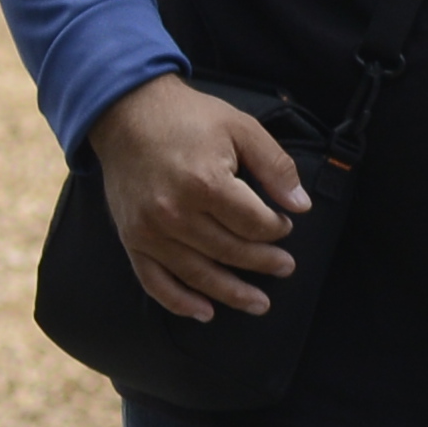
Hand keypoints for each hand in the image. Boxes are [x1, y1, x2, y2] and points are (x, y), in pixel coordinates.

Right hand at [87, 75, 310, 320]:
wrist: (126, 114)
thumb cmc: (189, 118)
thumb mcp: (242, 128)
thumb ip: (276, 166)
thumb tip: (301, 205)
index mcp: (206, 184)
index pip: (254, 224)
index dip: (276, 229)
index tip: (285, 227)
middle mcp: (174, 213)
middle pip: (229, 251)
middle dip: (262, 263)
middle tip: (285, 268)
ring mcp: (149, 230)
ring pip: (198, 273)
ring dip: (230, 294)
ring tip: (258, 304)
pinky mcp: (131, 238)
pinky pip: (154, 280)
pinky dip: (179, 301)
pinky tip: (204, 312)